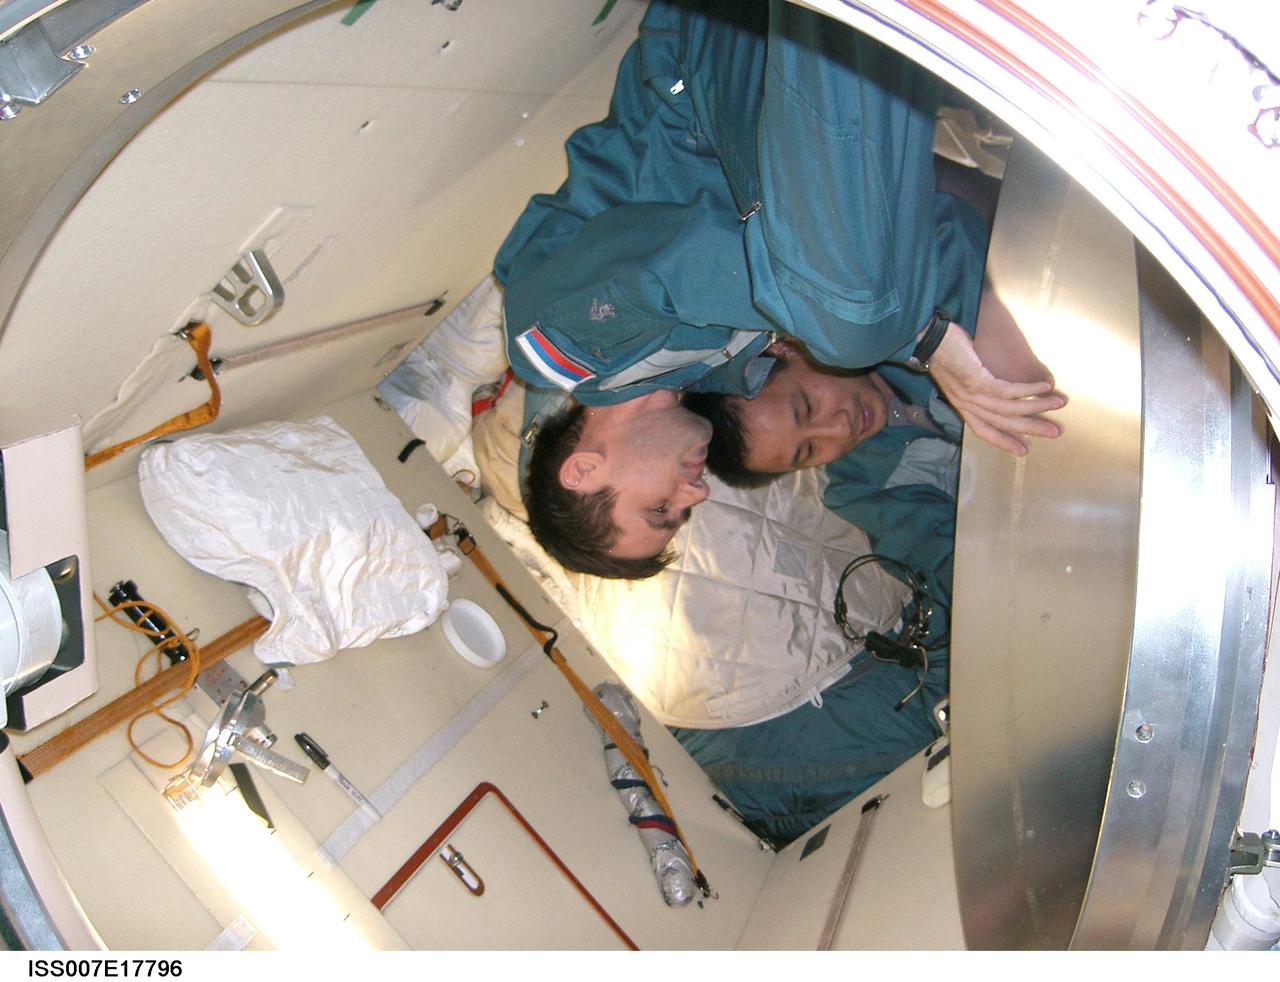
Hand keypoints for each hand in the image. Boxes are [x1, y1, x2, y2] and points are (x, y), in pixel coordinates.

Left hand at [927, 322, 1065, 455]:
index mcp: (961, 406)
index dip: (1004, 441)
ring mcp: (971, 394)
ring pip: (1009, 409)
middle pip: (1002, 423)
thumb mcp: (959, 376)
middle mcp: (966, 404)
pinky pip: (1008, 392)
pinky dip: (1028, 391)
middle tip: (1054, 432)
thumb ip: (975, 388)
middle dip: (1031, 428)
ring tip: (1057, 404)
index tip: (1024, 450)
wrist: (930, 337)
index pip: (984, 431)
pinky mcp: (976, 380)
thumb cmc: (946, 351)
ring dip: (1037, 407)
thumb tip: (998, 391)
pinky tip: (1043, 388)